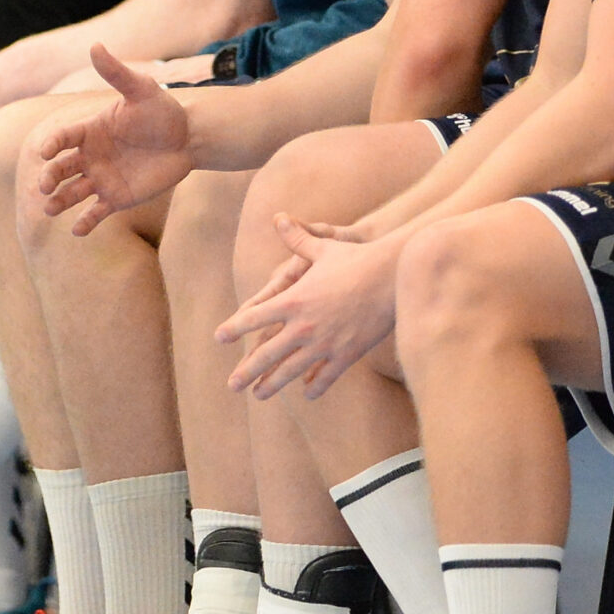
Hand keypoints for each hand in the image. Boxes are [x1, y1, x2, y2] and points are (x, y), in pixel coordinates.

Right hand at [29, 44, 192, 232]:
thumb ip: (116, 73)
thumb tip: (94, 45)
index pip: (63, 138)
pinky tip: (77, 230)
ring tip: (50, 210)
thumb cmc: (163, 110)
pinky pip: (95, 213)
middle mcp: (90, 156)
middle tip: (44, 186)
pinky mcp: (116, 198)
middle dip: (49, 177)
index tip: (44, 151)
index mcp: (90, 130)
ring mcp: (101, 178)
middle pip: (61, 168)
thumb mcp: (141, 89)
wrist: (189, 138)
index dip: (52, 144)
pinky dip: (85, 222)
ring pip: (72, 193)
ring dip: (59, 201)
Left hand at [214, 216, 401, 399]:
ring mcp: (325, 343)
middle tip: (231, 385)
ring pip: (292, 371)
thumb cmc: (357, 259)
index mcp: (292, 300)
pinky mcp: (347, 353)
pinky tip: (307, 395)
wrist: (393, 278)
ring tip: (259, 396)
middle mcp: (304, 326)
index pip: (253, 318)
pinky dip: (315, 386)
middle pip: (266, 353)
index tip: (219, 338)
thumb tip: (279, 217)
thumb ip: (297, 238)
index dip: (234, 329)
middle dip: (247, 371)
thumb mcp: (323, 247)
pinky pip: (326, 376)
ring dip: (273, 385)